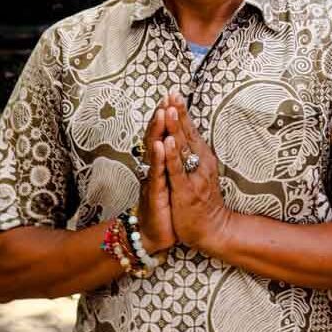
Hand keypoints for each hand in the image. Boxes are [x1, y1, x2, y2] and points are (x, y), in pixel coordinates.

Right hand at [136, 101, 175, 253]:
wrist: (157, 235)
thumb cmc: (167, 207)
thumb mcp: (171, 181)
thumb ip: (172, 162)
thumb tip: (178, 143)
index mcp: (161, 163)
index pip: (163, 134)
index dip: (166, 116)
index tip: (172, 96)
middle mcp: (155, 168)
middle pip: (157, 137)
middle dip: (162, 116)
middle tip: (167, 96)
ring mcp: (154, 178)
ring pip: (155, 151)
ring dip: (159, 130)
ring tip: (163, 112)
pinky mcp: (156, 192)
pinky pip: (158, 172)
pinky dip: (159, 157)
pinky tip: (161, 144)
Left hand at [159, 91, 230, 252]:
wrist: (212, 229)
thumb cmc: (202, 200)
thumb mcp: (199, 172)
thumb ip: (193, 154)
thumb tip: (186, 134)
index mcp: (202, 157)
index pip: (190, 130)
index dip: (181, 112)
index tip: (174, 93)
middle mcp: (200, 163)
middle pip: (187, 133)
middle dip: (178, 113)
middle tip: (172, 94)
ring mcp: (194, 176)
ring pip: (183, 148)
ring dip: (175, 128)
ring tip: (169, 110)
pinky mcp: (186, 190)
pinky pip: (177, 170)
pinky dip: (172, 155)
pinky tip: (167, 142)